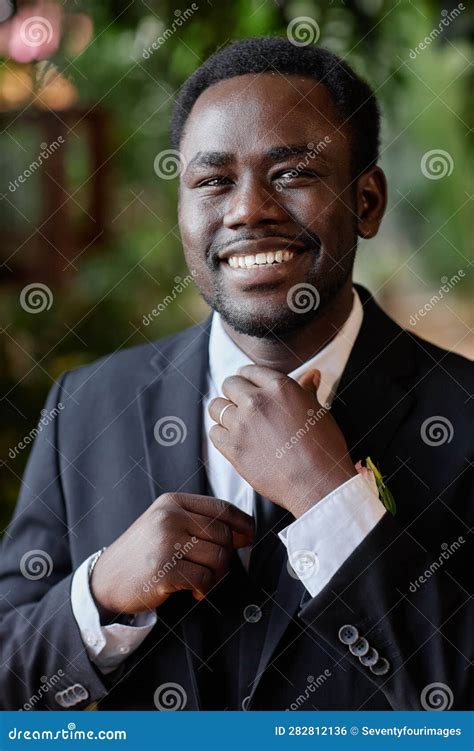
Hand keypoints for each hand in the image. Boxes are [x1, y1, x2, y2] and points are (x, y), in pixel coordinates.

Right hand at [90, 493, 253, 615]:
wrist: (105, 580)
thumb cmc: (143, 554)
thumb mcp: (166, 524)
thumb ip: (199, 522)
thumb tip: (245, 532)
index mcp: (172, 502)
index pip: (222, 508)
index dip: (243, 524)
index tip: (249, 537)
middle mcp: (169, 517)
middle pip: (224, 535)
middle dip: (227, 557)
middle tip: (215, 570)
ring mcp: (165, 543)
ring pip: (219, 558)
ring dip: (216, 577)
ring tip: (201, 582)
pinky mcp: (163, 570)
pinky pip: (204, 580)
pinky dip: (205, 590)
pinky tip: (193, 592)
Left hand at [208, 365, 356, 517]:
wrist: (318, 482)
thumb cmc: (323, 448)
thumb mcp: (318, 411)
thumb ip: (307, 390)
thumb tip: (312, 375)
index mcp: (279, 387)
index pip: (250, 370)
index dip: (249, 378)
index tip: (250, 386)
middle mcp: (256, 401)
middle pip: (229, 384)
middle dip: (235, 392)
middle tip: (243, 404)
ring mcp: (241, 424)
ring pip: (216, 406)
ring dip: (224, 412)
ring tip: (236, 421)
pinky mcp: (232, 448)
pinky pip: (214, 432)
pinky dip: (221, 434)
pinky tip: (234, 439)